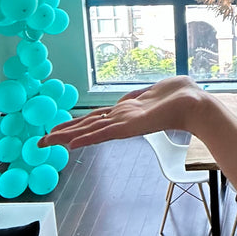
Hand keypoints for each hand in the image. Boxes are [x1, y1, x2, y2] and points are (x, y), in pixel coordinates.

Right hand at [39, 75, 206, 149]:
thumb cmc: (181, 95)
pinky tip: (73, 143)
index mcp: (126, 111)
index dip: (75, 125)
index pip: (95, 119)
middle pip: (86, 126)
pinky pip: (106, 132)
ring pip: (91, 129)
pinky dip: (89, 138)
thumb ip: (137, 96)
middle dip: (63, 133)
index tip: (57, 130)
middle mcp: (122, 119)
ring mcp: (126, 122)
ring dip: (68, 136)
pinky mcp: (132, 125)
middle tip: (39, 141)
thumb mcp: (153, 91)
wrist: (197, 104)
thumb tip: (124, 100)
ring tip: (46, 141)